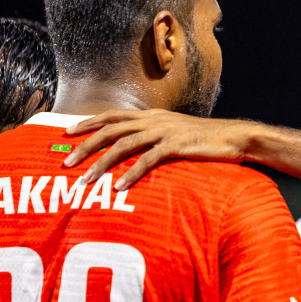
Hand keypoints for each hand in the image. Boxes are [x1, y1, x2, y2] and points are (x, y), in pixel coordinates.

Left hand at [63, 110, 252, 189]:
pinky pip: (147, 161)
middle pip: (110, 130)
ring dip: (102, 164)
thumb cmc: (205, 139)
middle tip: (66, 162)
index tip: (67, 132)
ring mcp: (163, 132)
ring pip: (123, 145)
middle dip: (85, 146)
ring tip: (86, 180)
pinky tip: (120, 187)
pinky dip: (131, 174)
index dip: (88, 123)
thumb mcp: (175, 132)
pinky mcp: (175, 146)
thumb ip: (155, 136)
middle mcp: (153, 120)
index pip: (112, 115)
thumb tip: (137, 149)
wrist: (234, 137)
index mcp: (151, 115)